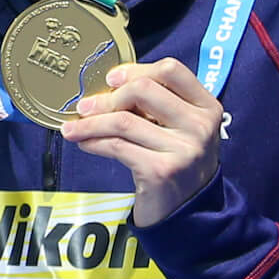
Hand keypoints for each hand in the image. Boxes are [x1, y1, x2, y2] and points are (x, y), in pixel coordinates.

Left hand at [61, 59, 222, 226]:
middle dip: (106, 97)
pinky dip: (93, 142)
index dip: (135, 70)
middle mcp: (200, 125)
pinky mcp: (162, 170)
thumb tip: (107, 87)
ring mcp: (183, 149)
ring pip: (123, 120)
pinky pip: (116, 146)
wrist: (189, 209)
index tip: (110, 79)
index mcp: (206, 106)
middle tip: (84, 107)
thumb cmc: (177, 160)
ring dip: (90, 122)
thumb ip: (156, 105)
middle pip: (143, 89)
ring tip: (72, 128)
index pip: (171, 70)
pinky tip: (84, 143)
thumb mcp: (179, 127)